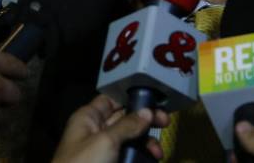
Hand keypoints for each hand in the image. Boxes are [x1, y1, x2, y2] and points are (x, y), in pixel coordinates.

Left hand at [52, 95, 168, 162]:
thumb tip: (147, 111)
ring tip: (158, 153)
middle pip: (124, 119)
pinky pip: (129, 157)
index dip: (129, 97)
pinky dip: (141, 157)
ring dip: (146, 144)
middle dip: (144, 121)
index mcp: (88, 117)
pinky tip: (152, 160)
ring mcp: (104, 150)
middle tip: (165, 122)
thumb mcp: (106, 141)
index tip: (152, 100)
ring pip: (129, 140)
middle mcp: (96, 130)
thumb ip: (127, 125)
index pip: (110, 99)